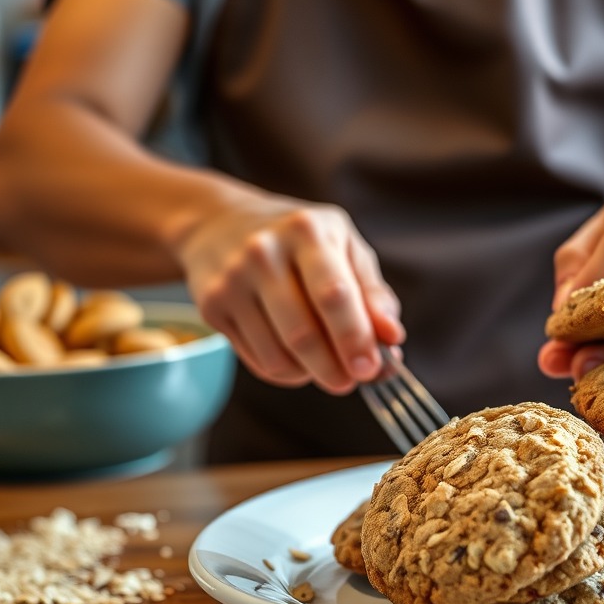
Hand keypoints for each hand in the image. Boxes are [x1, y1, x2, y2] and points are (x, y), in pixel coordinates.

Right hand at [175, 196, 403, 393]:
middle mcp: (264, 252)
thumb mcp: (343, 245)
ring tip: (325, 363)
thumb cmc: (299, 239)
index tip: (371, 368)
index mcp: (306, 231)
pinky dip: (286, 372)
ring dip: (310, 374)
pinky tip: (296, 356)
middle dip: (334, 368)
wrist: (220, 222)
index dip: (354, 337)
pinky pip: (258, 362)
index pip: (333, 294)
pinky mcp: (211, 307)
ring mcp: (232, 280)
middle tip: (351, 381)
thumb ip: (372, 292)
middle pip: (303, 333)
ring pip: (278, 356)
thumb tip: (392, 337)